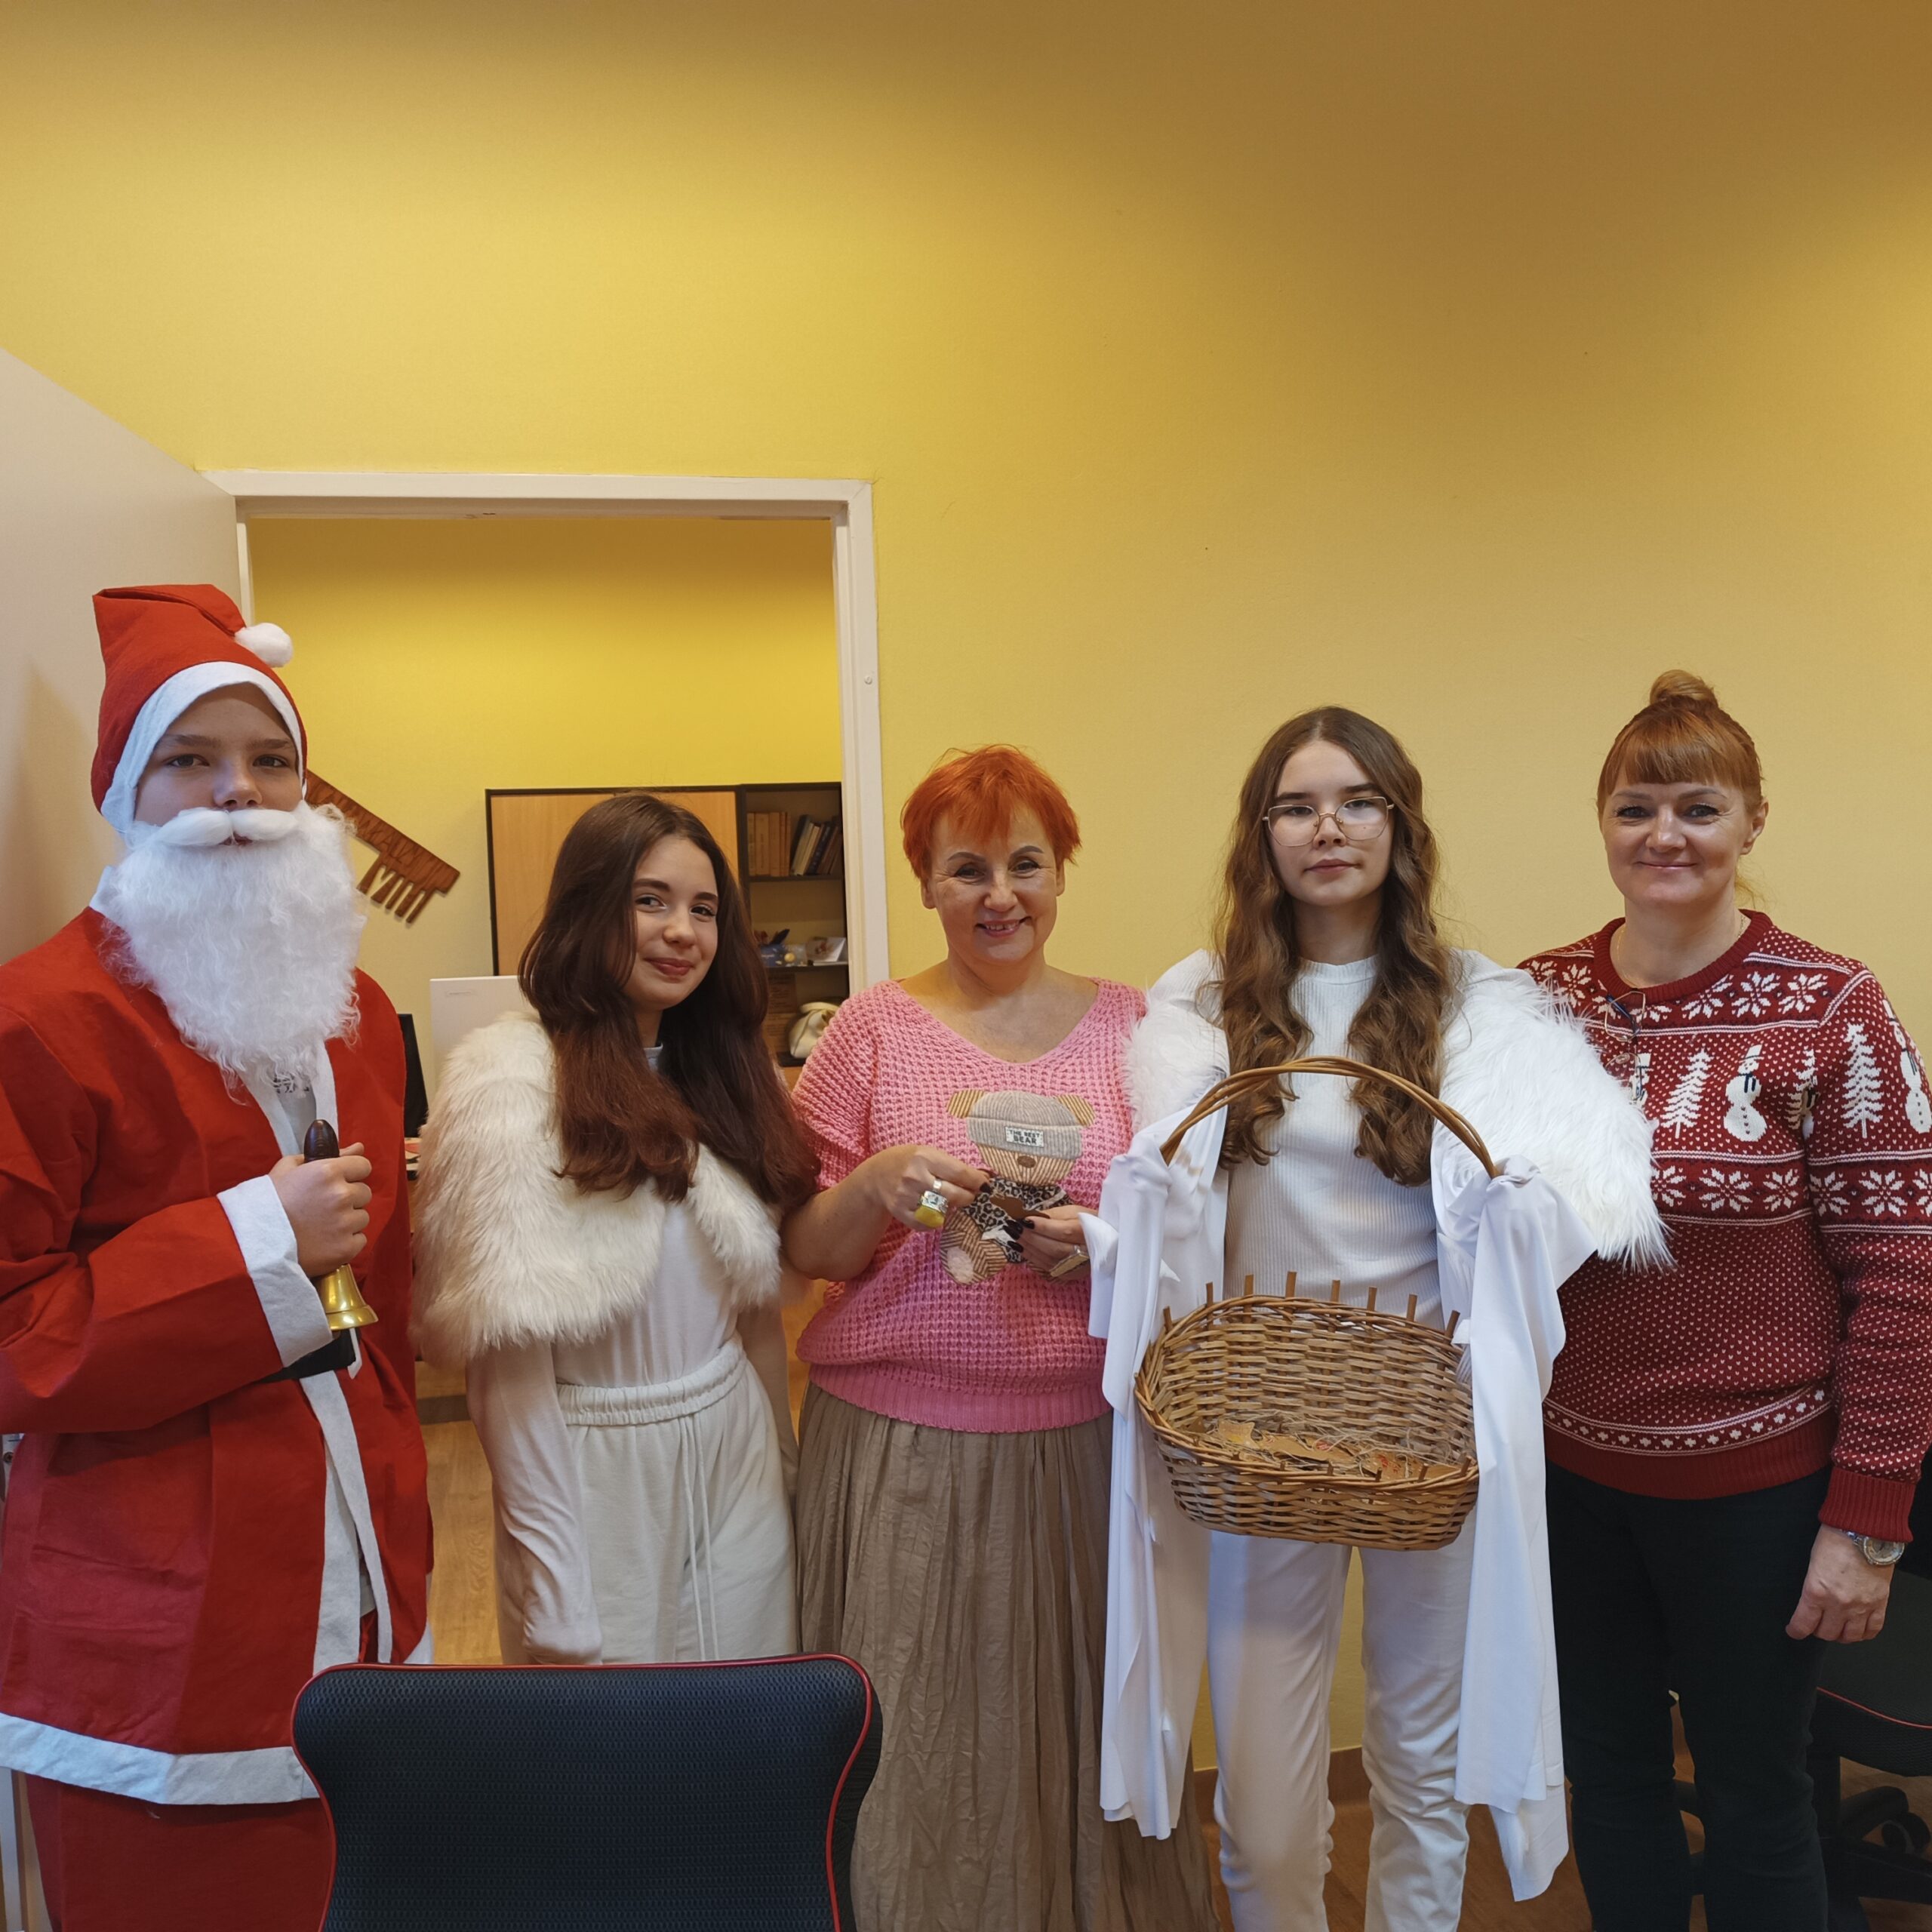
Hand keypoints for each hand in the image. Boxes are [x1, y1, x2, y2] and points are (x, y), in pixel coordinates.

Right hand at [270, 1142, 372, 1274]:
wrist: (252, 1243)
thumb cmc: (268, 1203)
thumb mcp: (288, 1169)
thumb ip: (328, 1154)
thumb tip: (358, 1147)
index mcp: (328, 1172)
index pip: (363, 1166)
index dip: (351, 1174)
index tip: (339, 1182)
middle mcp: (341, 1195)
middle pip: (364, 1193)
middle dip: (349, 1198)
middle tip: (323, 1208)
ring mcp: (345, 1223)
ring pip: (362, 1217)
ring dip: (347, 1221)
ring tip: (320, 1226)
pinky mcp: (346, 1248)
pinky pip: (359, 1240)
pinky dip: (346, 1242)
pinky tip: (324, 1241)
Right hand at [864, 1145, 989, 1231]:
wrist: (876, 1176)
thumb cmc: (907, 1161)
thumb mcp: (927, 1153)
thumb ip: (951, 1165)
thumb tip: (982, 1179)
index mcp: (925, 1157)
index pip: (959, 1173)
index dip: (977, 1181)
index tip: (985, 1185)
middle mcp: (915, 1177)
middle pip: (954, 1195)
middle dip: (968, 1197)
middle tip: (970, 1195)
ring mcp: (907, 1197)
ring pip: (943, 1210)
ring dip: (952, 1208)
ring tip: (948, 1200)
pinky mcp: (901, 1213)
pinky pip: (929, 1223)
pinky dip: (936, 1220)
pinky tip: (934, 1210)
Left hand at [1017, 1201, 1089, 1276]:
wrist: (1106, 1242)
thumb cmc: (1088, 1222)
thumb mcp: (1074, 1211)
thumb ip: (1053, 1215)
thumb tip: (1029, 1217)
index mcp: (1089, 1233)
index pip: (1065, 1232)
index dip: (1043, 1227)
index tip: (1023, 1219)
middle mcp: (1085, 1253)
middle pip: (1055, 1248)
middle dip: (1030, 1238)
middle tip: (1012, 1227)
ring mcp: (1077, 1267)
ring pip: (1049, 1260)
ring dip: (1027, 1248)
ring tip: (1012, 1236)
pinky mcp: (1069, 1274)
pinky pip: (1047, 1266)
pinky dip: (1031, 1257)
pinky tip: (1019, 1247)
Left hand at [1786, 1526, 1894, 1642]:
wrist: (1863, 1531)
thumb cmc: (1835, 1541)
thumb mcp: (1812, 1564)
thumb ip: (1812, 1587)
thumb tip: (1811, 1603)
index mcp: (1816, 1591)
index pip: (1803, 1623)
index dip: (1796, 1631)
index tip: (1794, 1631)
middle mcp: (1839, 1603)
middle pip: (1827, 1633)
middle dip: (1818, 1631)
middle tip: (1816, 1625)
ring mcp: (1861, 1606)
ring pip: (1850, 1637)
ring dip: (1841, 1635)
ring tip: (1836, 1628)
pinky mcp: (1879, 1604)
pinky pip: (1873, 1630)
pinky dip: (1864, 1634)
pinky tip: (1858, 1630)